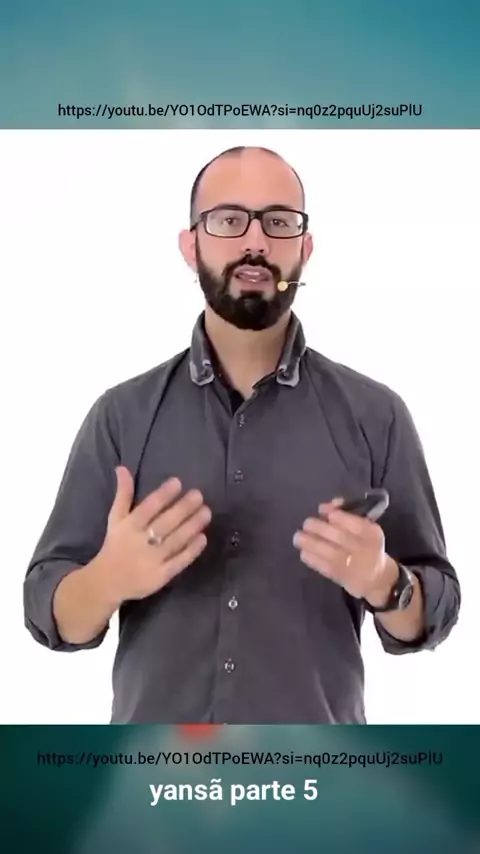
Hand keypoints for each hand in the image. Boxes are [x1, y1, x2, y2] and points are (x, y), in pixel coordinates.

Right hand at [97, 466, 211, 605]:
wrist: (106, 582)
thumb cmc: (115, 544)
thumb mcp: (116, 518)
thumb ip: (123, 494)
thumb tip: (122, 468)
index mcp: (128, 526)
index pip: (148, 508)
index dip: (163, 495)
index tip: (178, 483)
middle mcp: (140, 542)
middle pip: (165, 523)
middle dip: (183, 508)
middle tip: (199, 495)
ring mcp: (151, 560)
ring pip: (175, 541)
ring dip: (192, 526)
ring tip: (207, 512)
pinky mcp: (160, 576)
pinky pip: (178, 561)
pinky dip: (191, 550)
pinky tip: (203, 538)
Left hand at [293, 498, 393, 601]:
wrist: (377, 577)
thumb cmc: (366, 545)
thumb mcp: (364, 527)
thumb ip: (346, 514)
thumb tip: (324, 506)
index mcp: (372, 534)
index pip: (356, 523)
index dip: (338, 516)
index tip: (322, 509)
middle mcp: (365, 550)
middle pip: (341, 537)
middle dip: (319, 528)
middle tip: (306, 524)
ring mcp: (354, 566)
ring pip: (331, 553)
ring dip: (311, 544)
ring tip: (298, 538)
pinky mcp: (343, 578)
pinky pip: (326, 567)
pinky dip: (312, 559)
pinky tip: (303, 552)